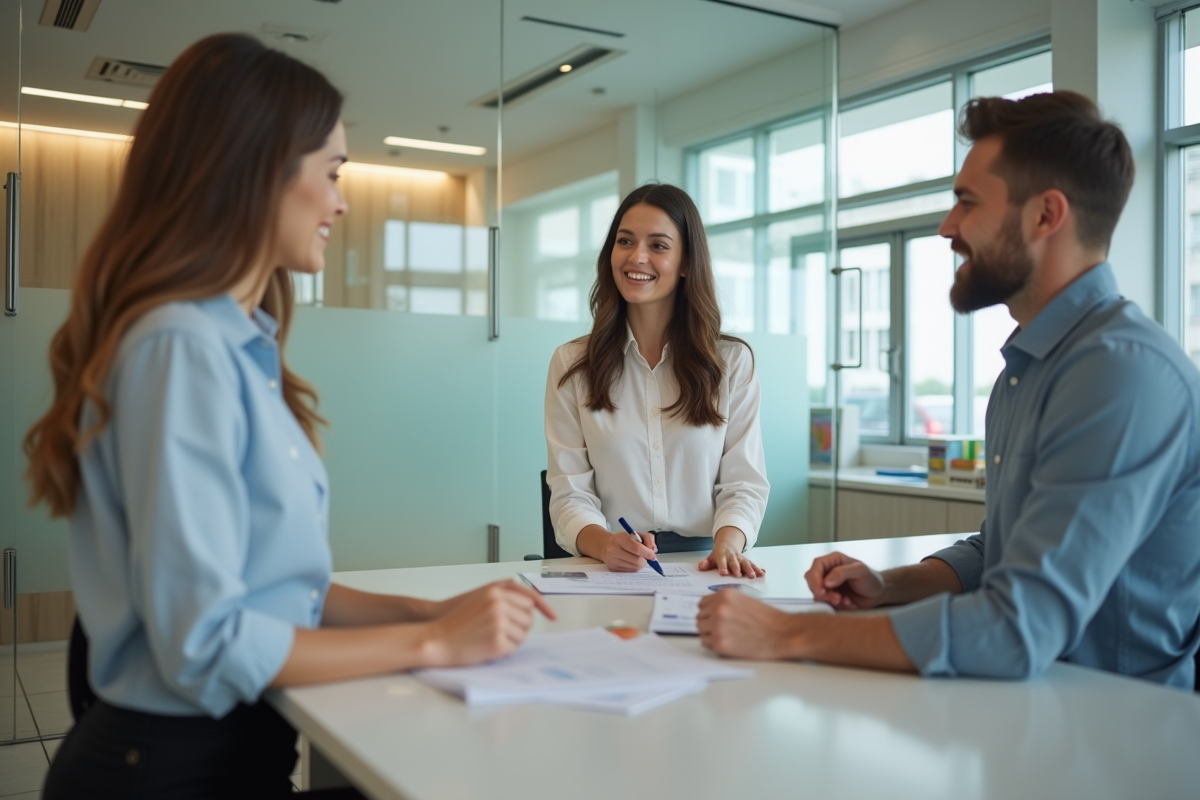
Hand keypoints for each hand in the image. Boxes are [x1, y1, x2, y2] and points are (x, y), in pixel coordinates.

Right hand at [424, 580, 555, 666]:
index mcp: (496, 591)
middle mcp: (499, 604)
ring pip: (523, 634)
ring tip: (491, 637)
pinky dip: (505, 650)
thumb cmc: (457, 620)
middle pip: (529, 617)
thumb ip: (504, 593)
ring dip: (512, 638)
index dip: (542, 608)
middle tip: (501, 630)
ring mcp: (499, 623)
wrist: (436, 638)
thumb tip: (532, 600)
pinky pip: (513, 648)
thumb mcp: (480, 596)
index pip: (530, 599)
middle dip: (520, 625)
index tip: (552, 616)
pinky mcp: (497, 642)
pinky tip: (488, 647)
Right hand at [601, 530, 657, 571]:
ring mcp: (612, 561)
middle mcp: (614, 550)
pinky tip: (631, 562)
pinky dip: (634, 568)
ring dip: (640, 564)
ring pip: (634, 568)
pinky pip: (630, 571)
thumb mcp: (635, 534)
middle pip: (637, 560)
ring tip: (638, 558)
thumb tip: (653, 550)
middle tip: (646, 557)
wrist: (605, 545)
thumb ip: (648, 538)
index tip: (653, 555)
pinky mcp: (612, 568)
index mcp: (620, 539)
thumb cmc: (623, 540)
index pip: (636, 548)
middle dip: (645, 560)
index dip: (647, 553)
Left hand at [696, 589, 792, 658]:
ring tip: (727, 635)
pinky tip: (727, 642)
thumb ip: (725, 603)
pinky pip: (706, 643)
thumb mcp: (744, 600)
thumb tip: (710, 611)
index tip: (713, 616)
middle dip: (708, 623)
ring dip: (710, 633)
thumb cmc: (768, 618)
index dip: (708, 611)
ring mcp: (718, 626)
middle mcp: (719, 609)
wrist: (782, 633)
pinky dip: (713, 644)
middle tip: (722, 628)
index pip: (702, 603)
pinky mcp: (720, 643)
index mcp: (724, 595)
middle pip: (700, 617)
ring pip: (701, 630)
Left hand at [698, 527, 764, 577]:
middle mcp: (732, 557)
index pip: (722, 562)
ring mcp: (741, 558)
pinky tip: (763, 572)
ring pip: (746, 563)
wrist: (728, 545)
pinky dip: (758, 568)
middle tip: (739, 575)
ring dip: (750, 569)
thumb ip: (706, 563)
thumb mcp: (711, 557)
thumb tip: (700, 567)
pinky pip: (753, 564)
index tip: (724, 573)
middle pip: (735, 563)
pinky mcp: (747, 560)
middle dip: (738, 569)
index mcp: (722, 556)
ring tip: (754, 575)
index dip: (723, 567)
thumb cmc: (719, 554)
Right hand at [804, 551, 885, 609]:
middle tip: (836, 599)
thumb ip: (842, 572)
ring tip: (846, 600)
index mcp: (833, 560)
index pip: (816, 566)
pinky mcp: (830, 596)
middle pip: (812, 580)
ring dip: (830, 600)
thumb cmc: (872, 579)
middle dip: (822, 592)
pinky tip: (847, 603)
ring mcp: (828, 584)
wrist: (878, 594)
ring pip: (817, 593)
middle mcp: (828, 571)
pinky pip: (824, 602)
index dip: (815, 579)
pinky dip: (834, 606)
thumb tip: (826, 581)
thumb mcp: (860, 571)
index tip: (822, 591)